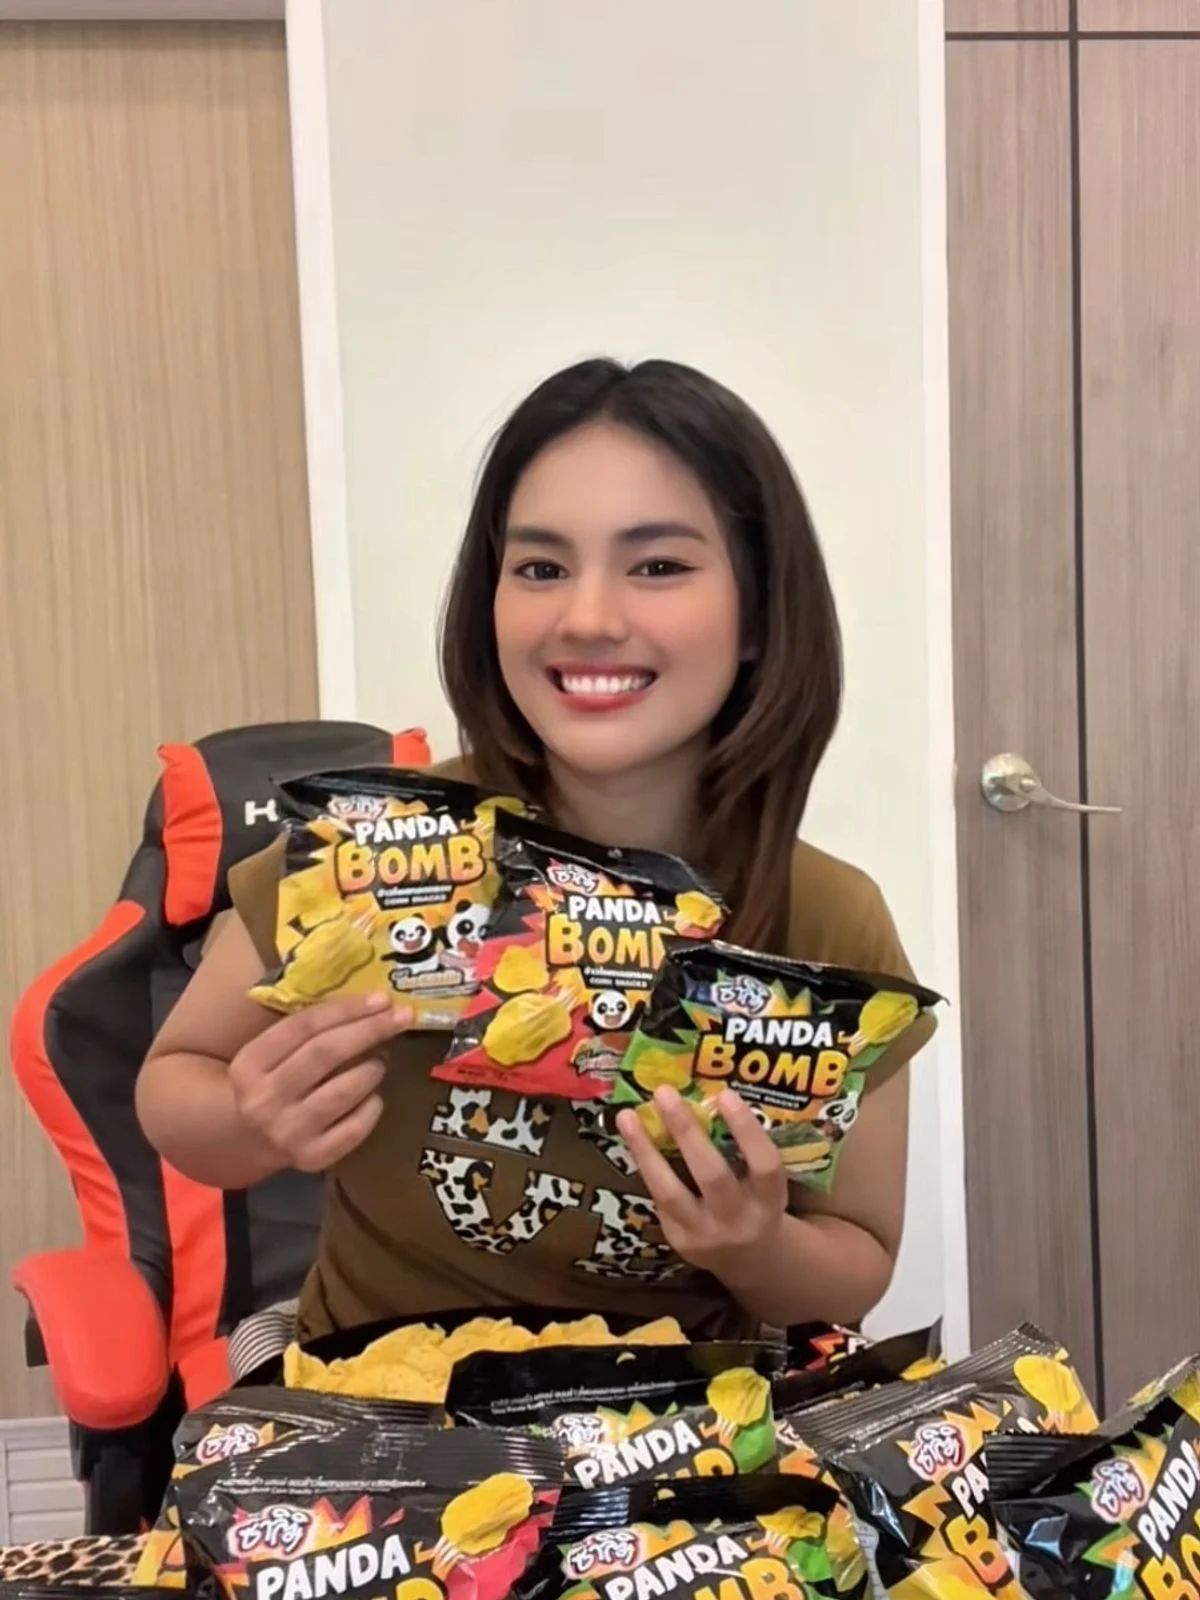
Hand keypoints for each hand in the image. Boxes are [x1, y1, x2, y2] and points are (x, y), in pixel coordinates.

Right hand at [229, 994, 411, 1172]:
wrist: (249, 1139)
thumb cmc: (271, 1082)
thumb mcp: (269, 1053)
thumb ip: (306, 1029)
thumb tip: (370, 1003)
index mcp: (249, 1064)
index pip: (302, 1026)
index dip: (346, 1009)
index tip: (381, 998)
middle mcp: (263, 1099)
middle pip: (325, 1053)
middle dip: (369, 1030)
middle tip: (403, 1017)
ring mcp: (287, 1132)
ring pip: (344, 1090)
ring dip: (372, 1067)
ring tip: (381, 1060)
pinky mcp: (311, 1158)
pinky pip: (356, 1127)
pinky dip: (373, 1105)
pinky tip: (373, 1095)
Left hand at [615, 1087, 787, 1282]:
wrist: (750, 1259)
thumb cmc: (756, 1201)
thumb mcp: (763, 1181)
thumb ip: (745, 1148)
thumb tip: (709, 1093)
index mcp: (769, 1201)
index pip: (765, 1165)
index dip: (746, 1130)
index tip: (725, 1094)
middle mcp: (738, 1221)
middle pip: (712, 1176)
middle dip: (686, 1132)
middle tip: (664, 1092)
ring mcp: (705, 1234)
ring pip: (670, 1192)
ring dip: (646, 1151)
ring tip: (627, 1116)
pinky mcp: (679, 1241)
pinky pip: (657, 1198)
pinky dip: (644, 1165)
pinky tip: (631, 1138)